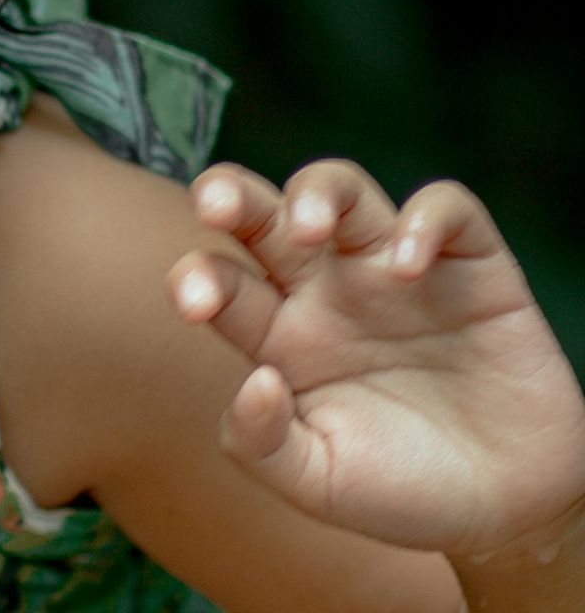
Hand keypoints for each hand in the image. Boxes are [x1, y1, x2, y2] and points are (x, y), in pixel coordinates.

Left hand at [169, 159, 584, 556]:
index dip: (196, 277)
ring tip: (309, 230)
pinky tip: (409, 269)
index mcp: (276, 334)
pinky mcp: (471, 268)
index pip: (219, 280)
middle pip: (262, 213)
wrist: (506, 510)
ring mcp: (391, 272)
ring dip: (318, 191)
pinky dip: (426, 221)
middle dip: (228, 193)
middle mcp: (324, 290)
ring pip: (343, 190)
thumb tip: (253, 381)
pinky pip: (447, 208)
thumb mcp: (316, 483)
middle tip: (212, 205)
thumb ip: (262, 442)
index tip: (194, 304)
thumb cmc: (397, 491)